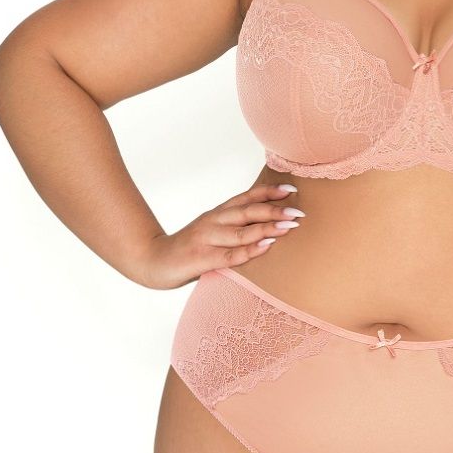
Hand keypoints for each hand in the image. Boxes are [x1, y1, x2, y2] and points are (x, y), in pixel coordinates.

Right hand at [135, 182, 304, 289]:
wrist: (153, 262)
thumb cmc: (191, 250)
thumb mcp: (213, 232)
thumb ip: (235, 228)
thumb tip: (270, 227)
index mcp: (218, 213)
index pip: (247, 198)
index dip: (269, 192)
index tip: (292, 190)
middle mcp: (213, 221)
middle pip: (248, 211)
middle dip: (275, 210)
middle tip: (299, 212)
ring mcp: (206, 239)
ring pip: (241, 231)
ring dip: (267, 228)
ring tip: (289, 227)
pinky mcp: (201, 258)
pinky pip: (230, 255)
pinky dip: (250, 250)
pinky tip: (266, 247)